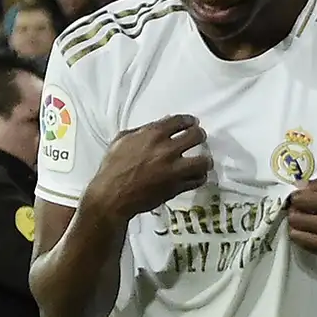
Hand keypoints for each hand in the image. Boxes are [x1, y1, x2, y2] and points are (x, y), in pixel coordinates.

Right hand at [86, 115, 212, 221]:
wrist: (111, 196)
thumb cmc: (112, 168)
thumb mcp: (122, 140)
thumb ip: (142, 130)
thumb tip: (157, 125)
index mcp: (153, 134)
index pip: (180, 121)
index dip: (189, 120)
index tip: (192, 122)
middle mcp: (166, 149)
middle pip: (197, 136)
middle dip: (200, 135)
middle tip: (199, 138)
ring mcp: (174, 169)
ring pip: (203, 161)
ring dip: (205, 159)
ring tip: (203, 160)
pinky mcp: (177, 187)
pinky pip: (197, 180)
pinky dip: (199, 177)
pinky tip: (196, 175)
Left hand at [287, 174, 316, 257]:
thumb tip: (301, 187)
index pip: (300, 200)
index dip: (296, 196)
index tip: (299, 195)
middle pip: (295, 218)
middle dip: (294, 210)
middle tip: (301, 206)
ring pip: (296, 234)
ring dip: (296, 224)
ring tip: (305, 218)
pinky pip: (305, 246)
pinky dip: (303, 237)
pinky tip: (310, 229)